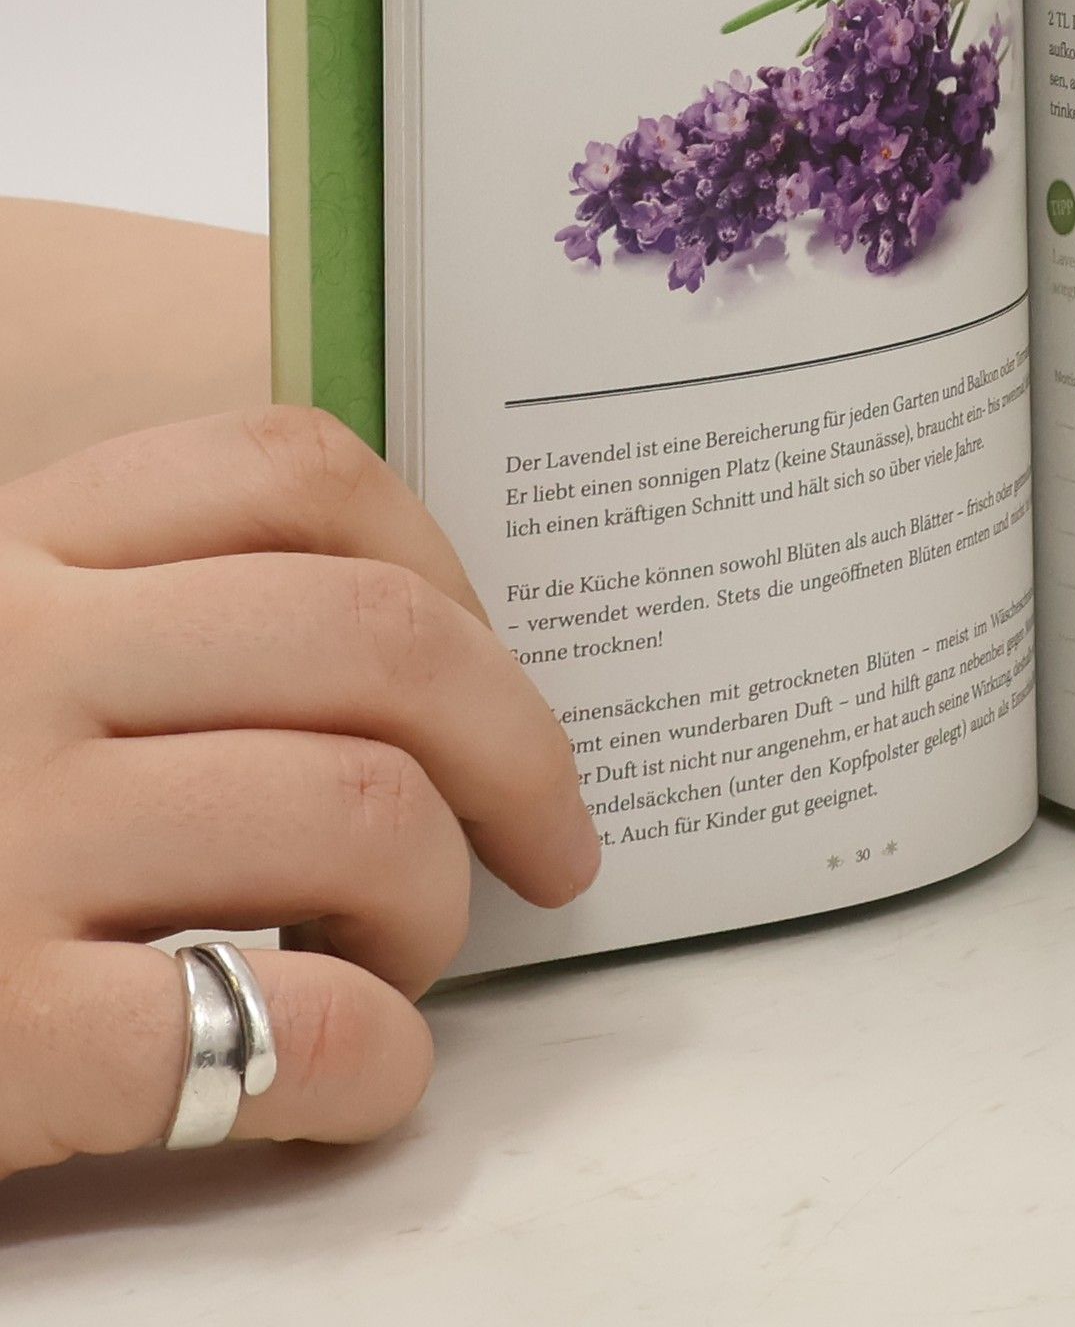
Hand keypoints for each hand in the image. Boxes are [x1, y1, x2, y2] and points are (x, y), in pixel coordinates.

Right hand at [0, 407, 599, 1175]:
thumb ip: (138, 616)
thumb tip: (414, 656)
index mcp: (8, 562)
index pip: (291, 470)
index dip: (443, 564)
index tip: (488, 660)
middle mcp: (9, 670)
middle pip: (377, 641)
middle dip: (518, 745)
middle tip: (548, 836)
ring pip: (362, 815)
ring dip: (438, 901)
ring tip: (400, 952)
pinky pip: (286, 1030)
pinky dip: (376, 1059)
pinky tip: (361, 1077)